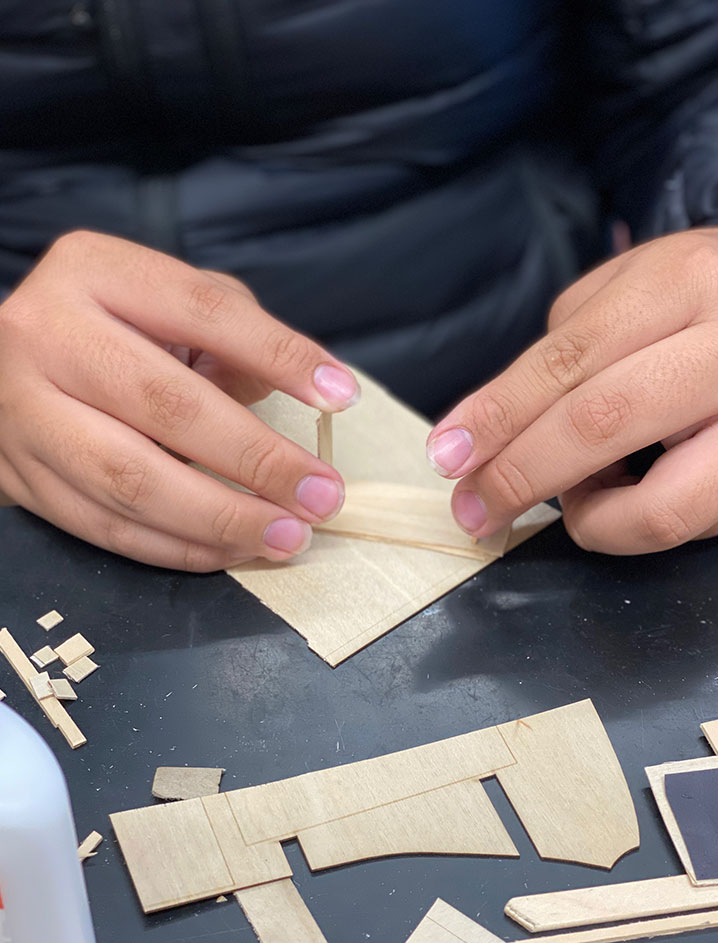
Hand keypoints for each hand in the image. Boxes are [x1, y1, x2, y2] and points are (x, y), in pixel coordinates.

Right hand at [0, 231, 358, 568]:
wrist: (5, 364)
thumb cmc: (112, 328)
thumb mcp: (169, 303)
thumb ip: (234, 333)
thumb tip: (308, 391)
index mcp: (94, 271)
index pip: (202, 308)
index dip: (277, 354)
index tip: (339, 396)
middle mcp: (46, 335)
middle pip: (165, 404)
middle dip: (256, 459)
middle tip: (320, 495)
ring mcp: (23, 412)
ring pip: (131, 481)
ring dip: (222, 519)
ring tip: (287, 536)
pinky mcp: (18, 477)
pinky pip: (106, 528)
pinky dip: (179, 548)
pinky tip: (233, 549)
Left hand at [426, 227, 717, 552]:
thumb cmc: (701, 298)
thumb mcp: (628, 287)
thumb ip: (562, 354)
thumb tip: (491, 437)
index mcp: (685, 283)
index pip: (567, 361)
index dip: (496, 416)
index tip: (448, 454)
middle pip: (601, 425)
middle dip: (518, 476)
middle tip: (473, 506)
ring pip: (660, 509)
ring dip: (589, 521)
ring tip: (571, 500)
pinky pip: (693, 528)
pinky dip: (637, 526)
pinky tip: (624, 495)